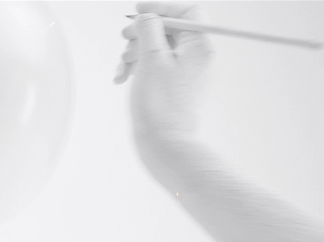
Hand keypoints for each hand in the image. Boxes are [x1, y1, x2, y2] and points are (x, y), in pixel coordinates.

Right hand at [116, 2, 212, 145]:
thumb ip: (149, 28)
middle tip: (126, 41)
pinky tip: (123, 78)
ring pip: (158, 48)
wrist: (165, 145)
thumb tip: (146, 17)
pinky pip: (155, 66)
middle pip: (168, 29)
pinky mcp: (174, 87)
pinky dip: (138, 67)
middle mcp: (197, 58)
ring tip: (123, 67)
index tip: (138, 11)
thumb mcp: (151, 58)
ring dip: (135, 52)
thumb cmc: (161, 107)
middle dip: (142, 34)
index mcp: (200, 46)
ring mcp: (186, 73)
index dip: (161, 7)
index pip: (186, 11)